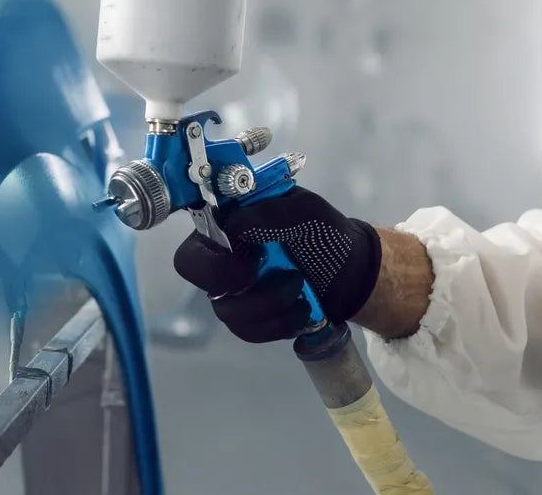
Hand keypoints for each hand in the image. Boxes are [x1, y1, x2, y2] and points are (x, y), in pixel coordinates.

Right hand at [172, 186, 381, 342]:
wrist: (350, 271)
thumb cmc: (324, 232)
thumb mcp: (307, 210)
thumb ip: (272, 211)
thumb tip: (235, 225)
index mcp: (226, 230)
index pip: (191, 250)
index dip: (210, 261)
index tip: (249, 258)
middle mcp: (221, 262)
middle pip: (196, 281)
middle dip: (230, 283)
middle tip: (260, 275)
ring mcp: (233, 294)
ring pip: (228, 311)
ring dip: (270, 302)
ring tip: (299, 286)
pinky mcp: (251, 320)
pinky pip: (250, 331)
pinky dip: (281, 322)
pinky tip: (301, 308)